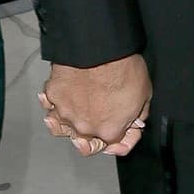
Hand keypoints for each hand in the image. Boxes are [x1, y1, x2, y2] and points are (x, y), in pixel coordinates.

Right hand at [38, 55, 152, 158]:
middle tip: (98, 118)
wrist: (100, 47)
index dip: (121, 136)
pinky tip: (59, 100)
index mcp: (109, 130)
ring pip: (61, 128)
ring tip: (74, 113)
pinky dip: (52, 103)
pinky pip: (48, 105)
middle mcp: (84, 127)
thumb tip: (134, 120)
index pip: (114, 145)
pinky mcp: (53, 94)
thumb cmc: (122, 67)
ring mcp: (65, 112)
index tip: (122, 129)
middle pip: (85, 140)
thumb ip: (137, 115)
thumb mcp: (145, 95)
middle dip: (93, 131)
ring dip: (67, 123)